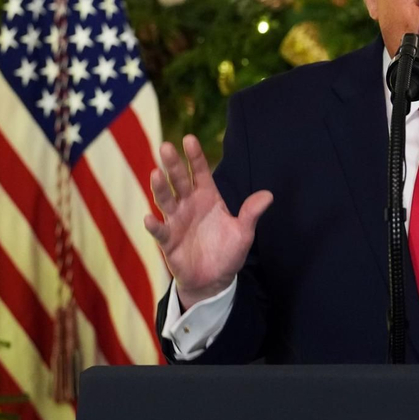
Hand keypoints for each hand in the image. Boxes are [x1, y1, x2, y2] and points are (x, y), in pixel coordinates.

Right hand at [142, 135, 273, 308]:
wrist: (215, 280)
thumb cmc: (227, 252)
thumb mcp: (243, 233)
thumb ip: (251, 213)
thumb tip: (269, 195)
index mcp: (207, 197)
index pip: (200, 172)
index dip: (195, 156)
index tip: (189, 139)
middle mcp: (189, 204)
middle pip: (179, 180)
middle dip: (173, 164)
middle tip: (165, 146)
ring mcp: (176, 221)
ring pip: (166, 200)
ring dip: (160, 188)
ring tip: (155, 173)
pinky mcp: (168, 241)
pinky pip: (160, 231)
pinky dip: (154, 225)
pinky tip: (149, 218)